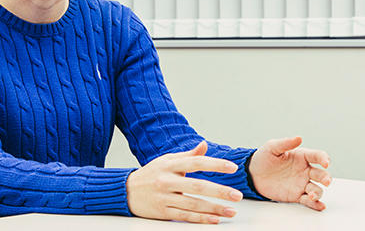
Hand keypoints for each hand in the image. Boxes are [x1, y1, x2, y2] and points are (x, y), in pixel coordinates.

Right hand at [126, 141, 243, 223]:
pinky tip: (214, 220)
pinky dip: (201, 219)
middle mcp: (167, 180)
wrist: (126, 191)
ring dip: (214, 209)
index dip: (215, 164)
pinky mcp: (162, 211)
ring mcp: (164, 197)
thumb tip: (204, 145)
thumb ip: (187, 155)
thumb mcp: (167, 160)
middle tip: (237, 195)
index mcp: (170, 165)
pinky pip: (185, 216)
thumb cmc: (151, 174)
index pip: (196, 162)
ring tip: (231, 211)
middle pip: (197, 186)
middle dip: (219, 191)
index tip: (232, 168)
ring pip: (193, 204)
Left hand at [248, 137, 331, 210]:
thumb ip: (286, 143)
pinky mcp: (296, 195)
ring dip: (318, 193)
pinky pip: (308, 201)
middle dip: (326, 178)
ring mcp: (301, 184)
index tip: (326, 163)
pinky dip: (316, 204)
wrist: (253, 174)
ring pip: (316, 189)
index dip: (324, 158)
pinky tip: (319, 206)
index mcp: (301, 157)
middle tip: (326, 181)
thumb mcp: (272, 147)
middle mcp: (305, 170)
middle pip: (321, 174)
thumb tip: (299, 138)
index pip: (317, 156)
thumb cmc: (264, 158)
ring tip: (312, 195)